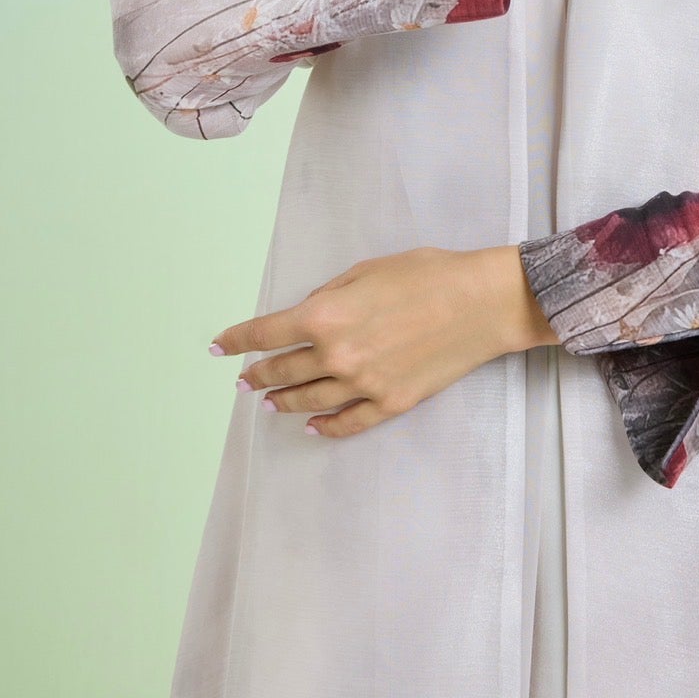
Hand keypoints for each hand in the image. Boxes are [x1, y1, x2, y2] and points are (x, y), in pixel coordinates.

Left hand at [208, 245, 551, 437]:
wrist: (480, 303)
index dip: (236, 340)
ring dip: (283, 402)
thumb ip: (329, 296)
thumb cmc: (426, 274)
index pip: (265, 333)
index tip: (218, 347)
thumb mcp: (367, 270)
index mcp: (325, 315)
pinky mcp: (389, 403)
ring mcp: (363, 385)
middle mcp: (336, 355)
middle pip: (282, 371)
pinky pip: (348, 422)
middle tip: (243, 379)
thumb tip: (306, 316)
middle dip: (257, 374)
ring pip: (308, 400)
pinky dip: (326, 427)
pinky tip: (312, 426)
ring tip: (268, 403)